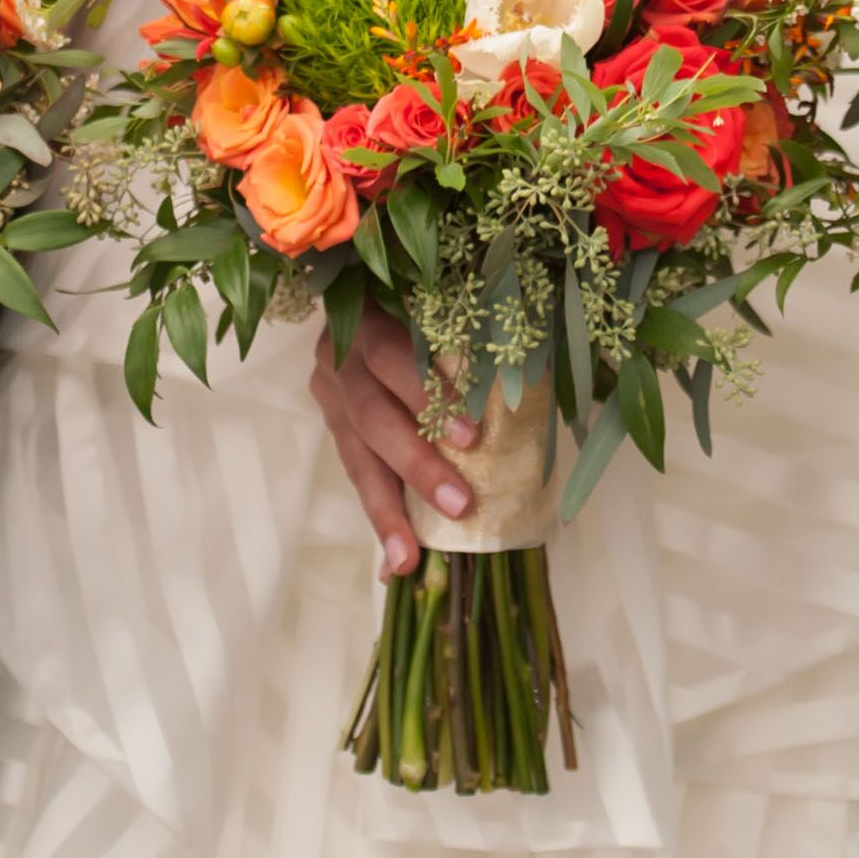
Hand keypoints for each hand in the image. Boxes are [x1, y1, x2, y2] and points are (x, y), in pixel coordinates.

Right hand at [308, 309, 474, 578]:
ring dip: (387, 508)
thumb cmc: (433, 308)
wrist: (369, 299)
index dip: (426, 396)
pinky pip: (357, 476)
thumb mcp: (448, 314)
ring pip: (355, 455)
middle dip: (416, 464)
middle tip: (458, 504)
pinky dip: (382, 516)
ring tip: (408, 557)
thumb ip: (473, 343)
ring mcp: (330, 394)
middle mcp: (339, 358)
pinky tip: (397, 558)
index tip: (470, 438)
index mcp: (368, 318)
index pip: (390, 355)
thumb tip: (527, 384)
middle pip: (371, 415)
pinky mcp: (334, 426)